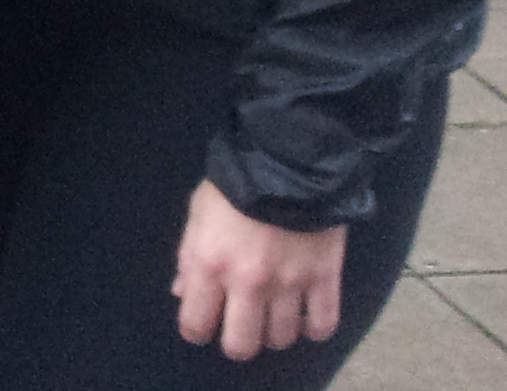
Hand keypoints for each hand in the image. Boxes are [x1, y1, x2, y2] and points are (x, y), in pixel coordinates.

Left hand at [175, 180, 344, 359]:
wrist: (289, 161)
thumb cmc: (234, 186)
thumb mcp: (197, 214)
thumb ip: (188, 258)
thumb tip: (182, 293)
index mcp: (209, 264)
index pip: (195, 325)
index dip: (196, 330)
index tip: (202, 325)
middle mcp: (248, 283)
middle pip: (241, 345)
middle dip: (237, 342)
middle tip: (239, 326)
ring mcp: (289, 284)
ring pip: (281, 339)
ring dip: (274, 332)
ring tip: (272, 314)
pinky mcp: (324, 279)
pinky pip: (322, 326)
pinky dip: (313, 328)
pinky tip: (304, 316)